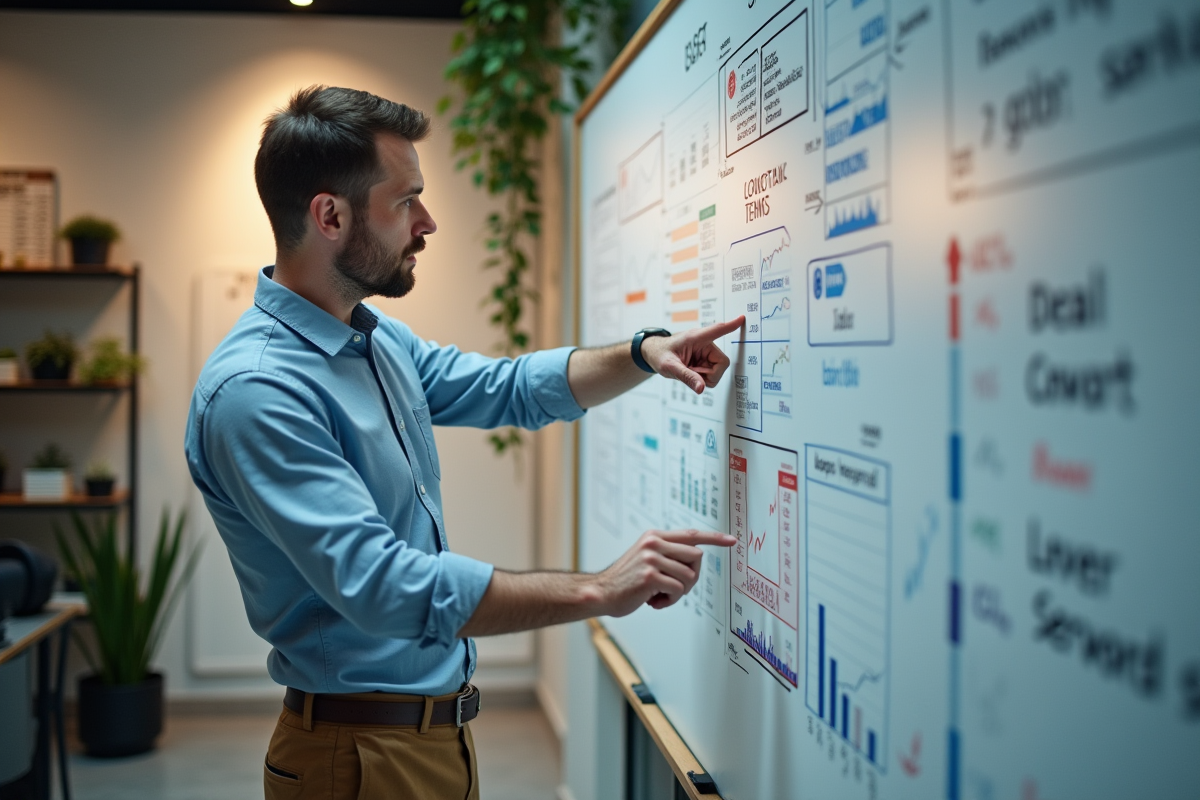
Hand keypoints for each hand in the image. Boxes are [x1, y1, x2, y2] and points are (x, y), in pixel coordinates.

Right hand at [594, 529, 736, 616]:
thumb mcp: (646, 558)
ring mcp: (652, 558)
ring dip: (678, 593)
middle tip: (673, 589)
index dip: (714, 538)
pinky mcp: (650, 576)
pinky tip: (653, 601)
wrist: (601, 592)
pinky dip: (670, 601)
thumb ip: (668, 553)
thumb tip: (696, 558)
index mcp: (655, 536)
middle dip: (691, 578)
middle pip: (696, 557)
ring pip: (689, 577)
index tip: (732, 540)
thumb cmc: (626, 580)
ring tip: (658, 595)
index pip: (691, 534)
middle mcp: (654, 543)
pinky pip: (678, 590)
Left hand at [640, 316, 745, 394]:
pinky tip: (692, 372)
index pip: (717, 330)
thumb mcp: (670, 366)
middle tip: (692, 373)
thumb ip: (686, 376)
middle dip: (710, 374)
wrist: (654, 355)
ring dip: (705, 377)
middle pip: (722, 363)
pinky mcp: (705, 360)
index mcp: (696, 338)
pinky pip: (713, 374)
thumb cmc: (660, 354)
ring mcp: (706, 352)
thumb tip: (701, 388)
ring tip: (689, 371)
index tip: (741, 319)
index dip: (731, 326)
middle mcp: (704, 344)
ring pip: (718, 370)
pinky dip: (703, 378)